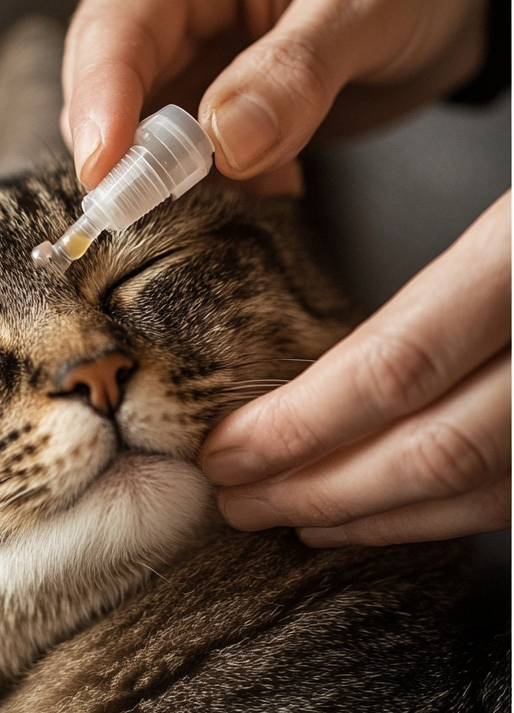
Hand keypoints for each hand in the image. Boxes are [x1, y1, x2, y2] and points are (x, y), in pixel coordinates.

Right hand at [62, 0, 507, 190]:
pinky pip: (186, 156)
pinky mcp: (206, 92)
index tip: (106, 176)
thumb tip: (224, 145)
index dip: (99, 106)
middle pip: (106, 90)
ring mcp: (181, 47)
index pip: (111, 29)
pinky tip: (276, 180)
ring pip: (139, 133)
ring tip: (253, 186)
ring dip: (178, 179)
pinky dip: (219, 185)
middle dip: (132, 156)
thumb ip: (295, 74)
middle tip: (164, 210)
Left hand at [198, 191, 509, 545]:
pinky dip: (446, 511)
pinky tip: (381, 511)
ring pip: (484, 485)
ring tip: (288, 513)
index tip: (226, 447)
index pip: (396, 365)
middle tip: (235, 497)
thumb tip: (318, 364)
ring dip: (373, 514)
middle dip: (317, 485)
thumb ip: (442, 275)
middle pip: (434, 446)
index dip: (300, 423)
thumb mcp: (508, 198)